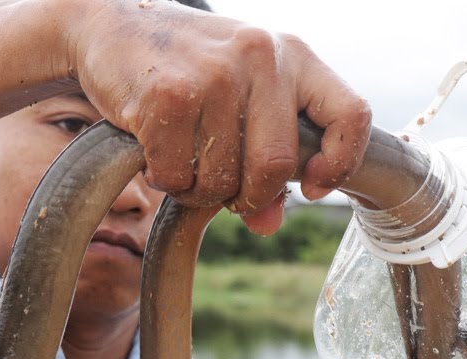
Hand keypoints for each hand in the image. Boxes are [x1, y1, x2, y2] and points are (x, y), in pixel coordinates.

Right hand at [66, 0, 370, 232]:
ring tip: (185, 163)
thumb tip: (267, 225)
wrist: (115, 25)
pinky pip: (177, 174)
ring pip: (223, 178)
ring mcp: (214, 74)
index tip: (312, 186)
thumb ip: (264, 158)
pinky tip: (157, 151)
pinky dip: (166, 179)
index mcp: (293, 56)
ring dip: (200, 190)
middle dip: (250, 196)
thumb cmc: (189, 68)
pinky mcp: (167, 94)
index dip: (340, 163)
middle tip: (227, 193)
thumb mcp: (241, 99)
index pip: (351, 115)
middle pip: (277, 165)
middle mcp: (261, 57)